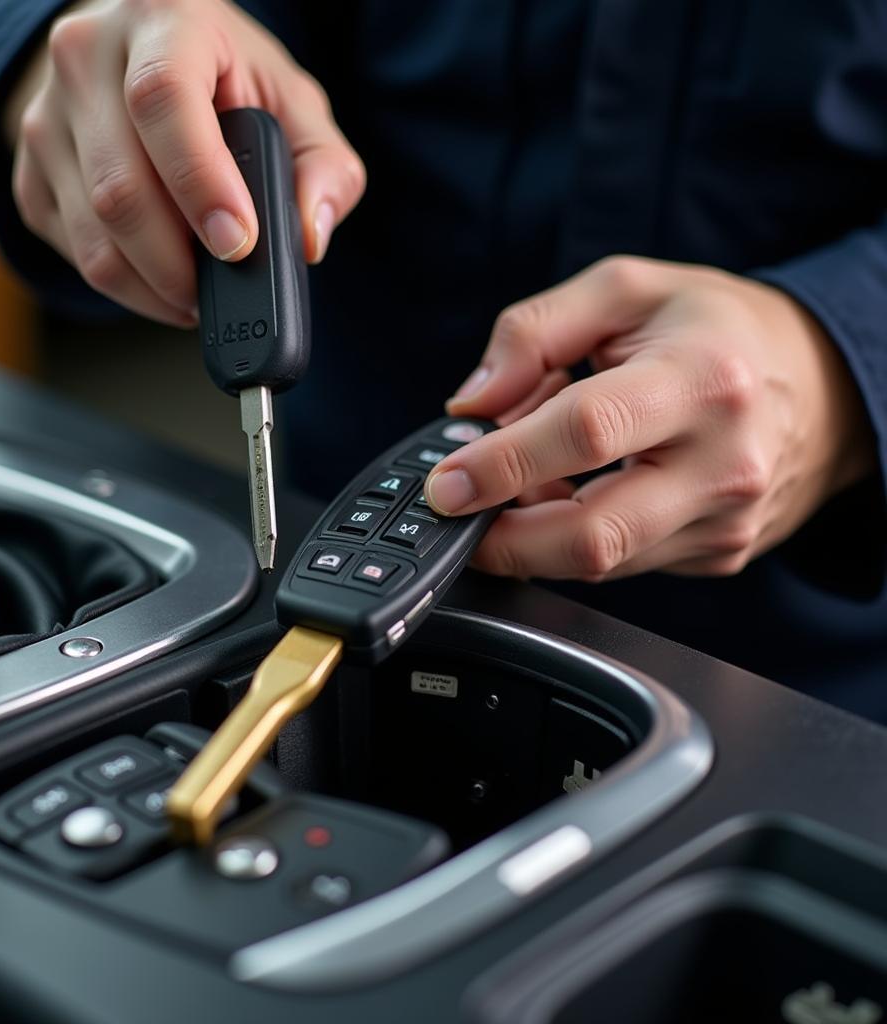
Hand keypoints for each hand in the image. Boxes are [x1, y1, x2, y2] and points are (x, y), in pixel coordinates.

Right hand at [5, 0, 364, 325]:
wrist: (139, 58)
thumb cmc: (223, 80)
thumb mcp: (293, 103)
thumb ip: (325, 168)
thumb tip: (311, 237)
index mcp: (161, 20)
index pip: (163, 103)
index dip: (201, 184)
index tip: (238, 244)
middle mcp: (88, 58)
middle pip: (119, 188)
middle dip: (179, 265)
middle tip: (222, 293)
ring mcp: (46, 118)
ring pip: (94, 234)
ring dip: (155, 287)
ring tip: (198, 296)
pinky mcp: (30, 174)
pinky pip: (75, 255)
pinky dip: (128, 288)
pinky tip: (162, 281)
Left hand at [427, 256, 875, 580]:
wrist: (822, 381)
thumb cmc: (716, 330)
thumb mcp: (626, 290)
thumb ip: (534, 332)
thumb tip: (471, 404)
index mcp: (701, 378)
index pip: (586, 433)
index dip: (501, 464)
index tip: (445, 485)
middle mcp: (722, 462)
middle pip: (591, 535)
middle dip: (503, 539)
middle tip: (459, 516)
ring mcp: (725, 521)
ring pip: (600, 561)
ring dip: (536, 535)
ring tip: (526, 480)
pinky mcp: (718, 553)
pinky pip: (623, 563)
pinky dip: (576, 538)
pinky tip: (572, 495)